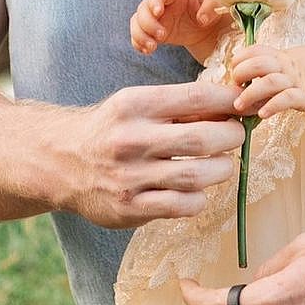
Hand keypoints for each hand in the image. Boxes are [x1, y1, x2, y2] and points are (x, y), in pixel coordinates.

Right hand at [51, 80, 245, 228]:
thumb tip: (233, 105)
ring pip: (197, 176)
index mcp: (135, 104)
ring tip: (221, 164)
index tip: (242, 105)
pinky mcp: (130, 208)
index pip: (196, 96)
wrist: (62, 162)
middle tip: (236, 136)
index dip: (229, 100)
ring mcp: (130, 177)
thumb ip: (181, 106)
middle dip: (232, 136)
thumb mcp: (138, 104)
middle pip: (203, 139)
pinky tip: (197, 189)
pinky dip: (200, 197)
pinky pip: (183, 206)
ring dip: (222, 169)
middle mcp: (131, 139)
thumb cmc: (113, 129)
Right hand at [130, 0, 222, 62]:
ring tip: (152, 47)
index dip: (155, 1)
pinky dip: (138, 43)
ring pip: (137, 22)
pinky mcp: (154, 32)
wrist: (207, 23)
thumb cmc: (210, 5)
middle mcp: (161, 4)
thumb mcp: (216, 2)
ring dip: (140, 35)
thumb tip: (202, 19)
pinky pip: (138, 35)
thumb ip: (211, 7)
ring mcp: (156, 18)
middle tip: (162, 35)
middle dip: (148, 23)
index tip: (158, 12)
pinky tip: (147, 51)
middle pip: (143, 8)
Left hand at [230, 43, 304, 116]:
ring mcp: (297, 81)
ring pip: (269, 82)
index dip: (240, 59)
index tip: (234, 70)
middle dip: (241, 74)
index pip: (255, 50)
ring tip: (239, 105)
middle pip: (258, 64)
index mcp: (283, 56)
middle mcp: (288, 66)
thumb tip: (255, 76)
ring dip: (250, 93)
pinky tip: (263, 114)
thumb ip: (278, 66)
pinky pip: (287, 100)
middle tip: (234, 87)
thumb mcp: (297, 60)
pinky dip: (272, 106)